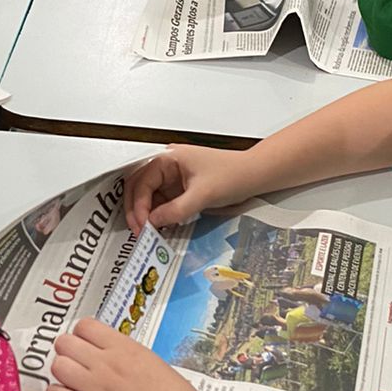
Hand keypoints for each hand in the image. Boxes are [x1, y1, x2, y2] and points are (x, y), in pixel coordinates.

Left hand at [48, 318, 215, 390]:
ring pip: (58, 367)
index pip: (86, 326)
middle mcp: (107, 365)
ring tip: (69, 378)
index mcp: (126, 349)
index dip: (81, 333)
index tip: (83, 341)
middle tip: (72, 358)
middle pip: (66, 343)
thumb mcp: (156, 365)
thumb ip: (129, 357)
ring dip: (60, 371)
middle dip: (66, 349)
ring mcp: (97, 390)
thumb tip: (113, 356)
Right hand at [124, 144, 257, 233]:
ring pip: (148, 198)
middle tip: (139, 231)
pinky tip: (160, 227)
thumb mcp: (203, 194)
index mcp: (168, 158)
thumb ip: (176, 209)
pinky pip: (162, 204)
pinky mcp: (179, 190)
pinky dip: (159, 216)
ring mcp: (172, 178)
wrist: (254, 175)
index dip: (138, 204)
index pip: (141, 181)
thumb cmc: (233, 173)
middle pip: (138, 187)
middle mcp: (166, 166)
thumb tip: (153, 222)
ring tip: (149, 232)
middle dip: (136, 210)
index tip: (142, 224)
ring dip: (146, 215)